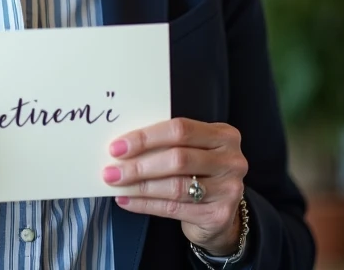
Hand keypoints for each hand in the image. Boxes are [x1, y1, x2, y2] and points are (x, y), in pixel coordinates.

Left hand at [102, 117, 246, 255]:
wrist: (222, 212)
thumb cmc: (200, 174)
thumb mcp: (193, 150)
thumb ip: (168, 144)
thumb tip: (124, 146)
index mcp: (223, 135)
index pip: (181, 130)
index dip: (146, 138)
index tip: (118, 146)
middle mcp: (231, 160)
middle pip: (178, 159)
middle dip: (139, 165)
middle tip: (112, 170)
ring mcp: (228, 189)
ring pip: (175, 186)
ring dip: (140, 186)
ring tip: (117, 185)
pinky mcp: (219, 215)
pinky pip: (174, 209)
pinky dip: (146, 204)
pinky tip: (128, 200)